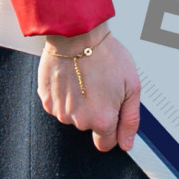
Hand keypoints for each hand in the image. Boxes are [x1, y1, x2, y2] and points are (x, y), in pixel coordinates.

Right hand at [37, 24, 141, 153]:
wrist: (77, 35)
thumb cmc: (105, 55)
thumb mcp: (132, 86)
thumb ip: (130, 120)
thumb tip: (126, 143)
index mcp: (102, 120)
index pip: (106, 144)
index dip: (111, 129)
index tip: (111, 112)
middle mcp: (79, 120)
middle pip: (89, 128)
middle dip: (96, 112)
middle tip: (101, 87)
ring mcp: (60, 111)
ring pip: (73, 117)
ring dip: (79, 104)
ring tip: (86, 79)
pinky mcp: (46, 100)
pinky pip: (58, 106)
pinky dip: (65, 96)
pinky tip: (72, 78)